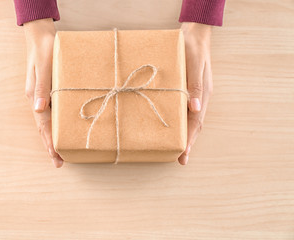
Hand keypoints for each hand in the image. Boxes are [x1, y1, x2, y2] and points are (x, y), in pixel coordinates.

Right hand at [23, 18, 63, 167]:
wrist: (40, 36)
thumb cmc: (44, 49)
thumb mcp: (43, 67)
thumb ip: (41, 87)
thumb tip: (38, 109)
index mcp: (35, 96)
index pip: (43, 124)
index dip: (50, 141)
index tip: (56, 156)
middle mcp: (36, 99)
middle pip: (43, 127)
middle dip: (50, 145)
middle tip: (58, 163)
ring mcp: (40, 96)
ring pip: (46, 122)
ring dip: (51, 138)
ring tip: (58, 152)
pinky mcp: (46, 91)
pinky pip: (49, 112)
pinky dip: (53, 125)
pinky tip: (58, 129)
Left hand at [178, 22, 213, 164]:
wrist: (194, 35)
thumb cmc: (192, 48)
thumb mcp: (194, 65)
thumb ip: (195, 86)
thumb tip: (194, 108)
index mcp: (202, 94)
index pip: (196, 122)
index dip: (189, 139)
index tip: (183, 154)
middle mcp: (199, 98)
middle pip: (194, 124)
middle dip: (188, 142)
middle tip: (181, 160)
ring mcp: (194, 95)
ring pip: (190, 119)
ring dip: (185, 134)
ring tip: (178, 149)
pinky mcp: (188, 90)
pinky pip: (185, 110)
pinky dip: (182, 121)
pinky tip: (175, 126)